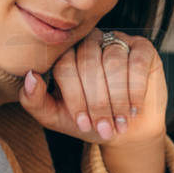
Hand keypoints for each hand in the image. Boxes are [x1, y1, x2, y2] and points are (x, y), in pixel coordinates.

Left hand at [18, 27, 166, 147]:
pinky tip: (134, 108)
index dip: (75, 97)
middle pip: (89, 62)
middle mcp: (90, 41)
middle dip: (97, 101)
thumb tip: (30, 77)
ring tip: (120, 122)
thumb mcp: (56, 117)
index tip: (83, 124)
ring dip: (117, 98)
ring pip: (113, 61)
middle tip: (104, 127)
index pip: (65, 65)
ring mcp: (117, 41)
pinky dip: (135, 89)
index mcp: (66, 53)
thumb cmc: (89, 121)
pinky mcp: (143, 48)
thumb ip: (34, 100)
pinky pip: (137, 62)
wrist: (127, 131)